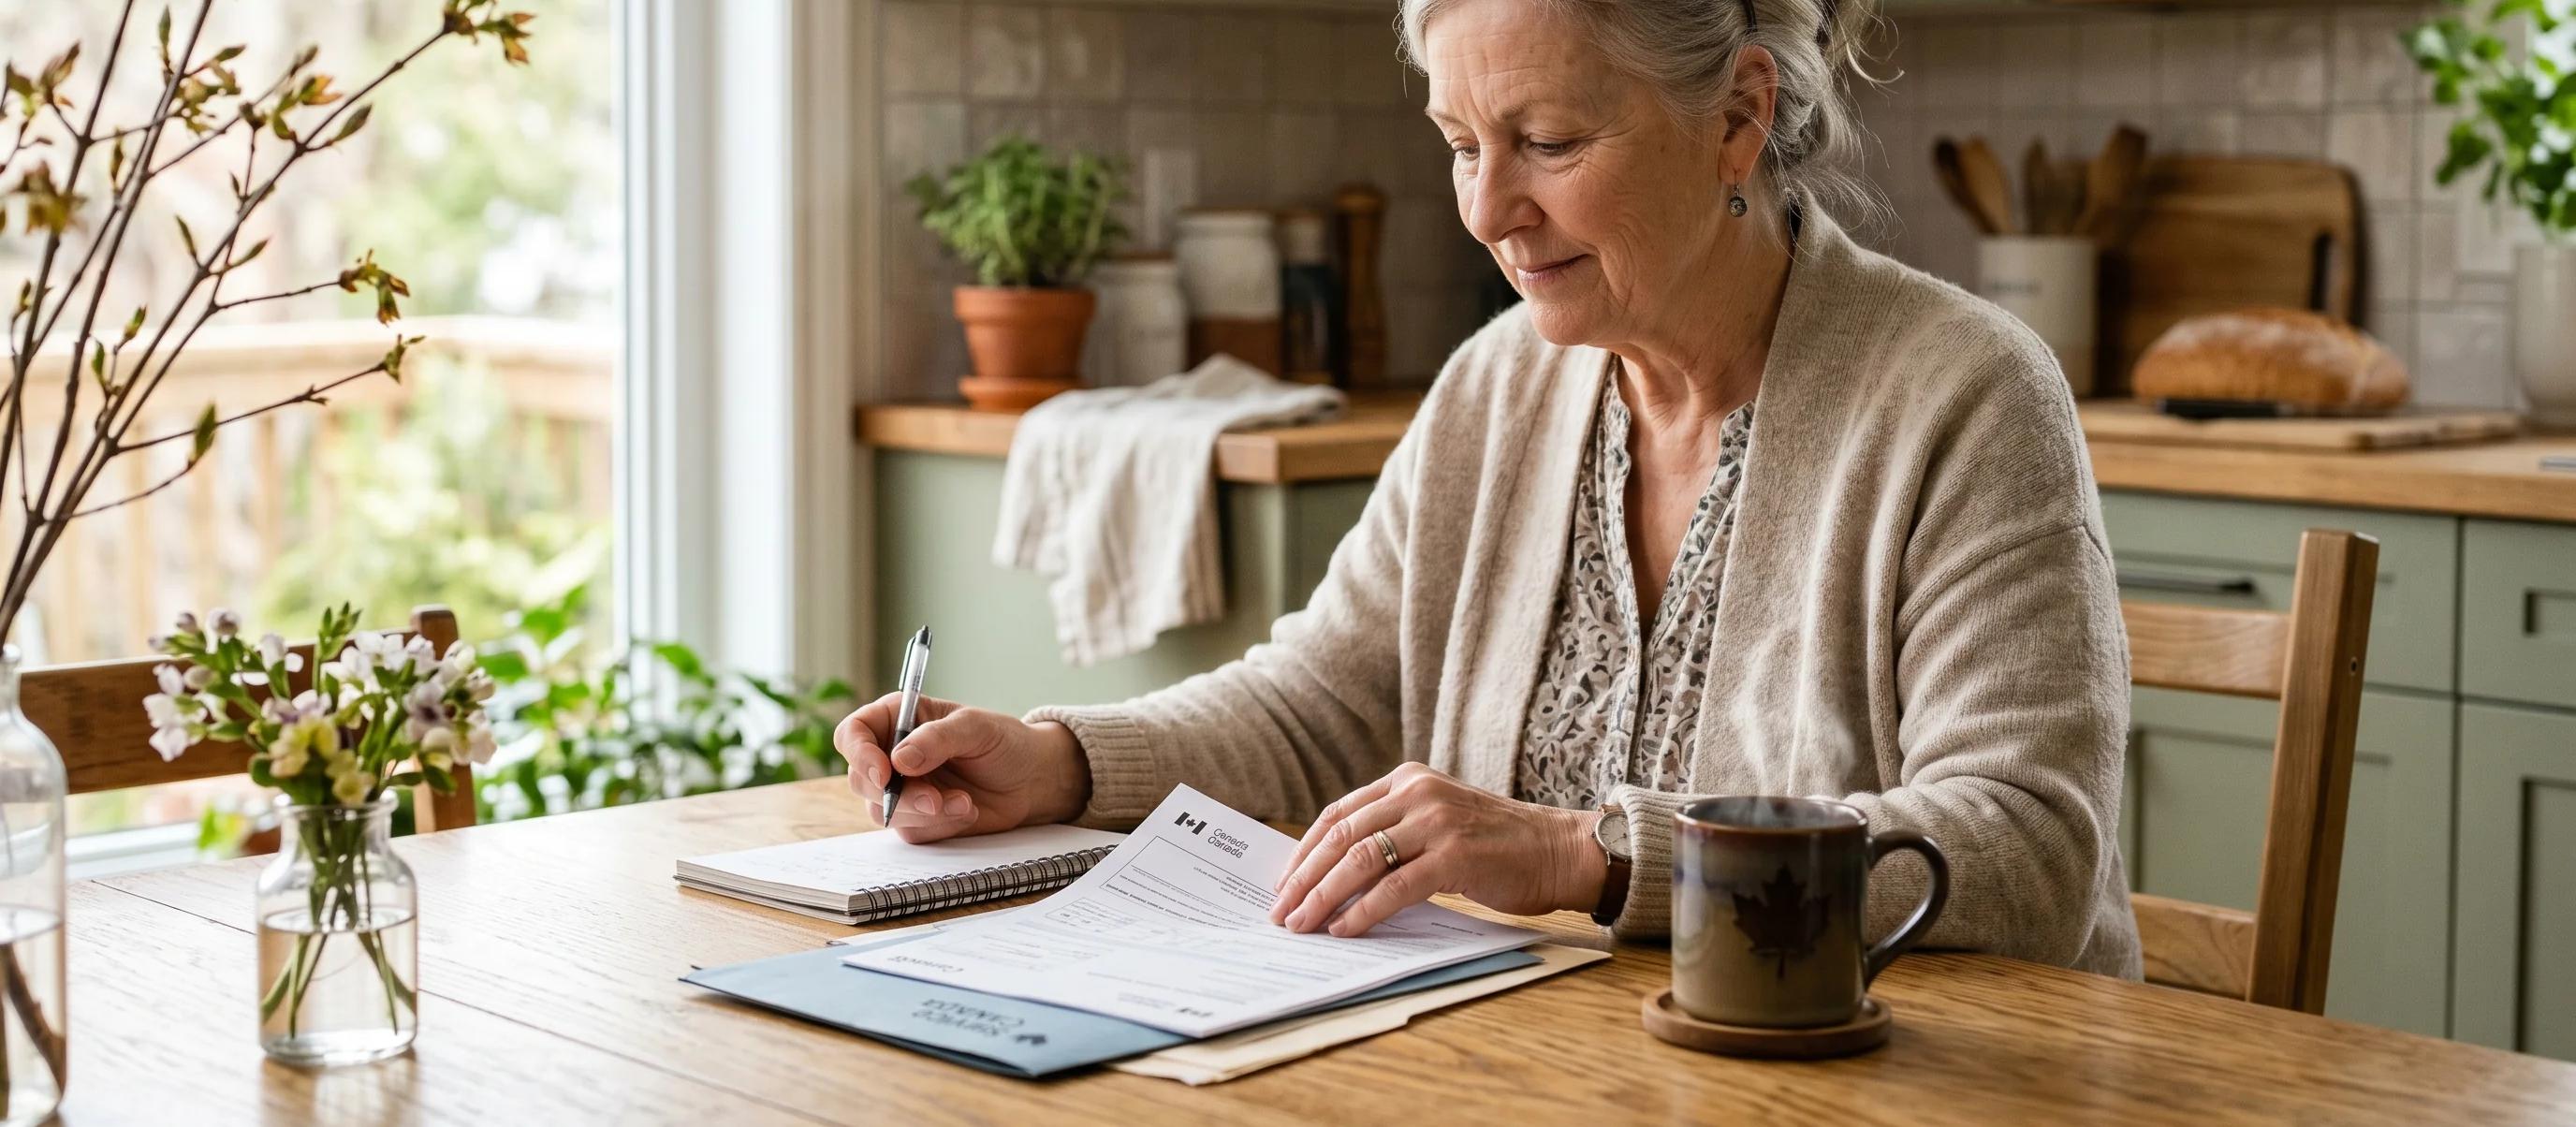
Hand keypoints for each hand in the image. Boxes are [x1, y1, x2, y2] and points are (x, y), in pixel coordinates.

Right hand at [833, 693, 1089, 843]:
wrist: (1031, 781)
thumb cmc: (1004, 743)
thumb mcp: (976, 728)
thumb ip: (937, 738)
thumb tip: (899, 760)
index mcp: (898, 719)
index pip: (853, 733)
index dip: (859, 753)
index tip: (883, 772)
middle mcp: (892, 755)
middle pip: (860, 778)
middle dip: (896, 794)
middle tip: (933, 800)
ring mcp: (902, 790)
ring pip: (882, 811)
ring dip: (921, 812)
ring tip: (964, 803)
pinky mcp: (917, 820)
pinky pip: (910, 830)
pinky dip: (939, 825)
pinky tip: (967, 810)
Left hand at [1267, 762, 1603, 936]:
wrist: (1556, 850)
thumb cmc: (1496, 845)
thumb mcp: (1437, 822)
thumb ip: (1394, 834)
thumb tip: (1334, 876)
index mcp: (1407, 780)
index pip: (1338, 814)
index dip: (1304, 851)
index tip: (1282, 883)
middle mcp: (1417, 793)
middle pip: (1341, 837)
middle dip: (1304, 879)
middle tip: (1281, 912)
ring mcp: (1436, 822)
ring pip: (1360, 860)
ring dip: (1324, 897)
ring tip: (1303, 925)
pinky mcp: (1455, 855)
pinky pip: (1394, 887)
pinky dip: (1364, 912)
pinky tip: (1345, 929)